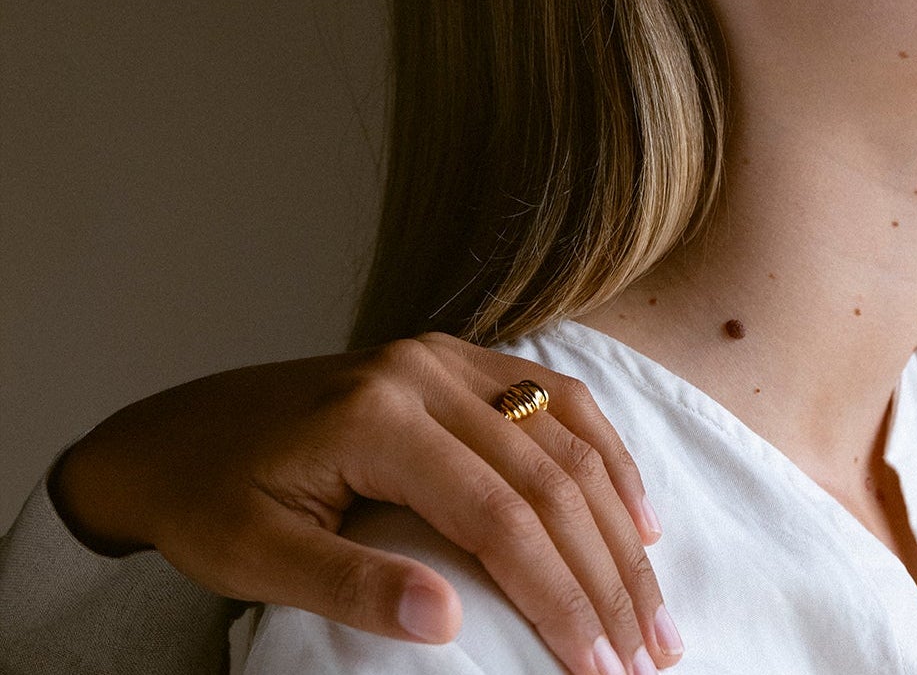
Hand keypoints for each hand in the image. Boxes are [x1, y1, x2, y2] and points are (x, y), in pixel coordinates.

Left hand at [49, 335, 683, 674]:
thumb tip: (448, 626)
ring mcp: (446, 356)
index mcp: (377, 418)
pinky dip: (602, 452)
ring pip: (566, 430)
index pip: (498, 513)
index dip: (558, 594)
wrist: (180, 432)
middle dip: (607, 569)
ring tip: (653, 598)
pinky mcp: (456, 359)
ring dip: (619, 517)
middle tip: (650, 650)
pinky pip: (552, 394)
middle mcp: (425, 372)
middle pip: (548, 471)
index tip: (597, 669)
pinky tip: (632, 508)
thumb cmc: (212, 501)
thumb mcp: (256, 558)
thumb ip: (353, 585)